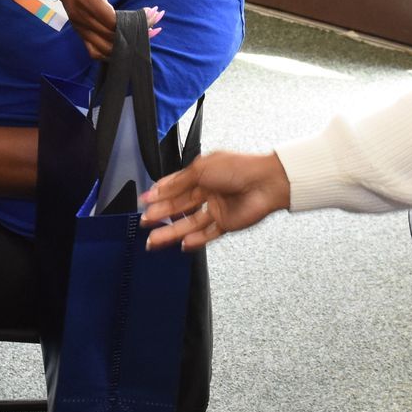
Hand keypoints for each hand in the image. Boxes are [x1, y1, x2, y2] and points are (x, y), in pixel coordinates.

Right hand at [45, 0, 156, 59]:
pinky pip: (96, 52)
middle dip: (138, 31)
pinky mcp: (80, 32)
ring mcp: (78, 27)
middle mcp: (80, 16)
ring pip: (106, 49)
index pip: (113, 21)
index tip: (153, 11)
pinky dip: (114, 51)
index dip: (136, 20)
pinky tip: (129, 40)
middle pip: (113, 37)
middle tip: (157, 19)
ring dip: (129, 44)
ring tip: (148, 31)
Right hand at [140, 151, 291, 248]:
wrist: (267, 182)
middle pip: (178, 207)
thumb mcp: (200, 168)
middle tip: (145, 223)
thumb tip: (158, 189)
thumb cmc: (239, 168)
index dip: (158, 195)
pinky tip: (182, 244)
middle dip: (160, 215)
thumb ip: (178, 182)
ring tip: (154, 240)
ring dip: (171, 232)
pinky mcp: (226, 223)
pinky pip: (207, 234)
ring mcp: (217, 208)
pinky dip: (194, 240)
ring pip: (188, 223)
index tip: (144, 203)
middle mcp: (208, 191)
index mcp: (201, 174)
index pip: (174, 187)